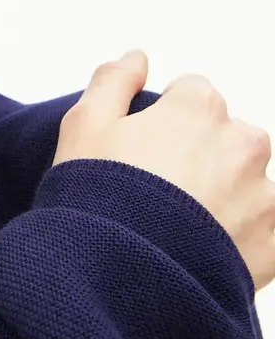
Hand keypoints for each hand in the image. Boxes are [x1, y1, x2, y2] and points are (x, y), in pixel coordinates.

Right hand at [52, 49, 274, 293]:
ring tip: (180, 232)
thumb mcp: (82, 128)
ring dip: (228, 199)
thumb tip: (137, 58)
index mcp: (199, 108)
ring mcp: (264, 196)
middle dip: (202, 158)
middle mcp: (242, 143)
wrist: (111, 280)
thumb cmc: (93, 201)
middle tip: (160, 196)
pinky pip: (270, 233)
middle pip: (228, 138)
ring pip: (251, 185)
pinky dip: (246, 240)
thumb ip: (112, 82)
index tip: (142, 154)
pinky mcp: (274, 247)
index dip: (162, 122)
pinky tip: (207, 254)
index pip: (192, 95)